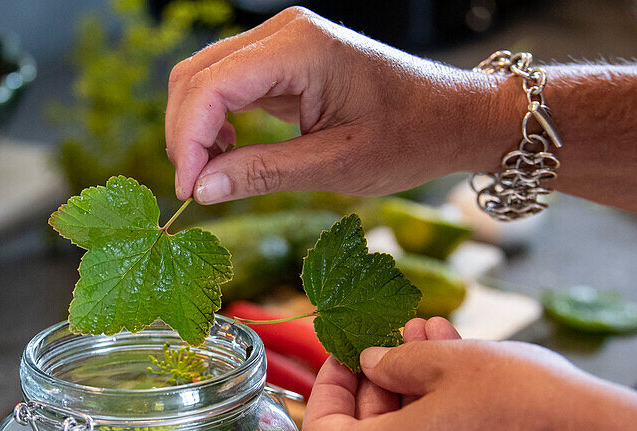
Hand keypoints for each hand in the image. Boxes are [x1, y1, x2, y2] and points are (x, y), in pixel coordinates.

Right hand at [165, 7, 505, 203]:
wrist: (452, 116)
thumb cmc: (409, 137)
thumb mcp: (336, 166)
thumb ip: (264, 174)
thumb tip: (203, 190)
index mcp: (300, 49)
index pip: (212, 86)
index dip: (189, 140)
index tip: (189, 190)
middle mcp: (283, 33)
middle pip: (195, 76)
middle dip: (185, 135)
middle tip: (194, 189)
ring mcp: (280, 41)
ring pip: (203, 78)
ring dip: (194, 129)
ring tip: (209, 175)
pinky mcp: (281, 59)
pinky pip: (226, 84)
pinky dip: (213, 121)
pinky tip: (227, 153)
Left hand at [302, 318, 636, 430]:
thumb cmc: (522, 403)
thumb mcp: (446, 362)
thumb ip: (394, 362)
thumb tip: (373, 364)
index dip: (326, 389)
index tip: (345, 356)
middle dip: (380, 379)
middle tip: (399, 334)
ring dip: (412, 390)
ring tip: (435, 338)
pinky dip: (437, 418)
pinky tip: (461, 373)